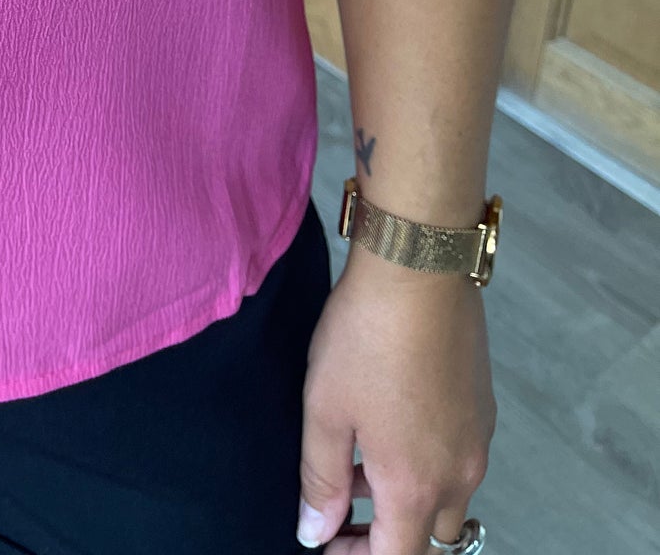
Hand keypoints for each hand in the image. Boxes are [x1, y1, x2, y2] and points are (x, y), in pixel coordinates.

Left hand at [297, 247, 493, 552]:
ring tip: (356, 467)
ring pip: (446, 501)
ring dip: (405, 502)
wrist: (417, 270)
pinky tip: (388, 428)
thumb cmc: (365, 337)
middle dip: (386, 538)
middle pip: (429, 539)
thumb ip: (320, 480)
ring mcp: (477, 442)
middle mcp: (459, 474)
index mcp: (416, 485)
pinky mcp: (482, 410)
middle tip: (341, 514)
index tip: (327, 542)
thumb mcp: (325, 410)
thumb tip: (314, 532)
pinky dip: (425, 468)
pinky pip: (459, 462)